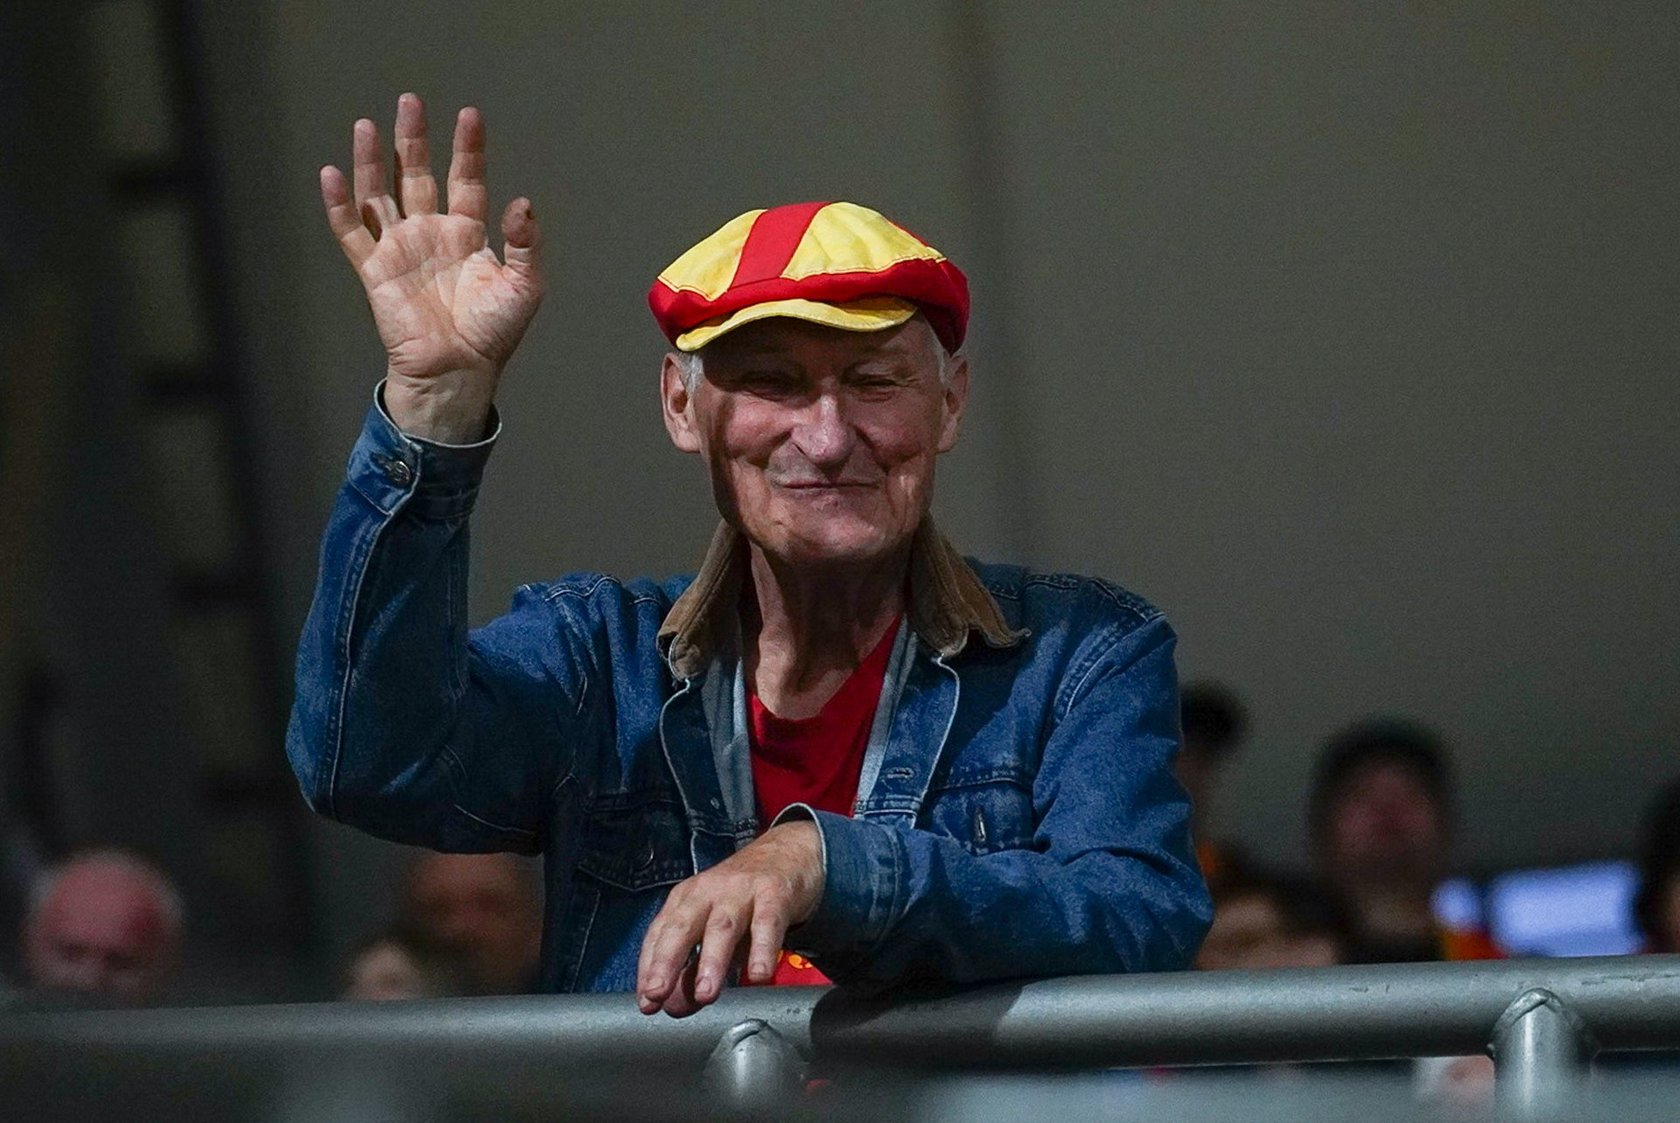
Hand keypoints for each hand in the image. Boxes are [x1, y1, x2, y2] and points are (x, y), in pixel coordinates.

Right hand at [321, 93, 544, 441]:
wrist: (459, 370)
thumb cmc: (494, 333)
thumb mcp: (525, 285)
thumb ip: (525, 243)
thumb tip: (522, 202)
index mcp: (468, 234)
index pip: (466, 179)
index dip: (467, 149)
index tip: (469, 115)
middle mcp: (431, 234)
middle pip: (417, 175)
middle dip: (412, 139)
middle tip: (410, 101)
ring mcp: (400, 249)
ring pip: (380, 193)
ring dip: (372, 161)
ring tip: (367, 124)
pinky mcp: (375, 270)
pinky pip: (351, 231)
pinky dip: (339, 204)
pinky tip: (332, 173)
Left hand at [636, 820, 823, 1017]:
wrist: (789, 851)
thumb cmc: (745, 896)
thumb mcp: (714, 932)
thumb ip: (693, 969)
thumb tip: (674, 1006)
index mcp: (686, 900)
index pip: (658, 935)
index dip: (648, 970)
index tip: (646, 1002)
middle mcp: (708, 892)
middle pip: (682, 927)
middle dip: (666, 962)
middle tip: (657, 995)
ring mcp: (741, 891)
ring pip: (722, 926)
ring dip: (711, 961)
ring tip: (706, 993)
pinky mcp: (774, 893)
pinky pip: (767, 923)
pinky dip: (762, 949)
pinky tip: (759, 974)